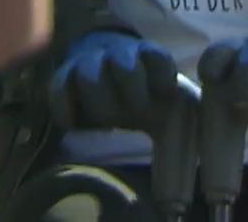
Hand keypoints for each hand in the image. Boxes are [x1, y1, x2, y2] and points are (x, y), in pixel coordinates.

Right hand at [47, 30, 185, 131]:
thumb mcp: (172, 111)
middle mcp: (122, 56)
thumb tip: (187, 190)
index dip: (162, 80)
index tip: (163, 97)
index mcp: (153, 59)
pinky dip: (66, 109)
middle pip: (124, 66)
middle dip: (131, 94)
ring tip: (110, 120)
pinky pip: (59, 88)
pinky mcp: (65, 78)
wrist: (109, 72)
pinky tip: (76, 126)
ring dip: (101, 103)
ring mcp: (91, 64)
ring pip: (90, 75)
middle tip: (134, 113)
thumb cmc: (148, 95)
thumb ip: (184, 131)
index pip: (160, 61)